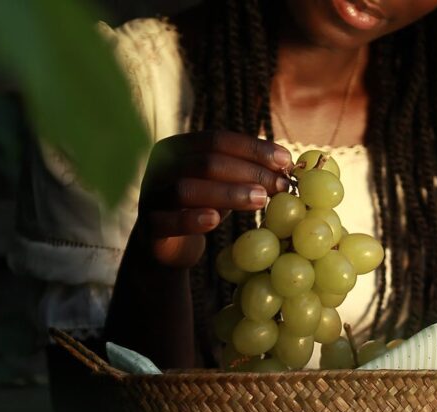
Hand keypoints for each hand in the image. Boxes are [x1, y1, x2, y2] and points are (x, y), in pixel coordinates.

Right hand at [135, 130, 292, 266]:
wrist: (166, 247)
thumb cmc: (200, 209)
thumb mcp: (223, 186)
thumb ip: (246, 174)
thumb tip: (286, 166)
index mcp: (179, 148)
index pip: (217, 140)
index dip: (253, 148)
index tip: (285, 161)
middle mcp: (161, 166)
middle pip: (206, 162)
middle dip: (248, 171)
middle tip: (280, 185)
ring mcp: (152, 195)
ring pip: (186, 188)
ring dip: (228, 193)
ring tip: (261, 200)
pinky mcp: (149, 226)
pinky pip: (167, 220)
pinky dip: (192, 219)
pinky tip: (215, 221)